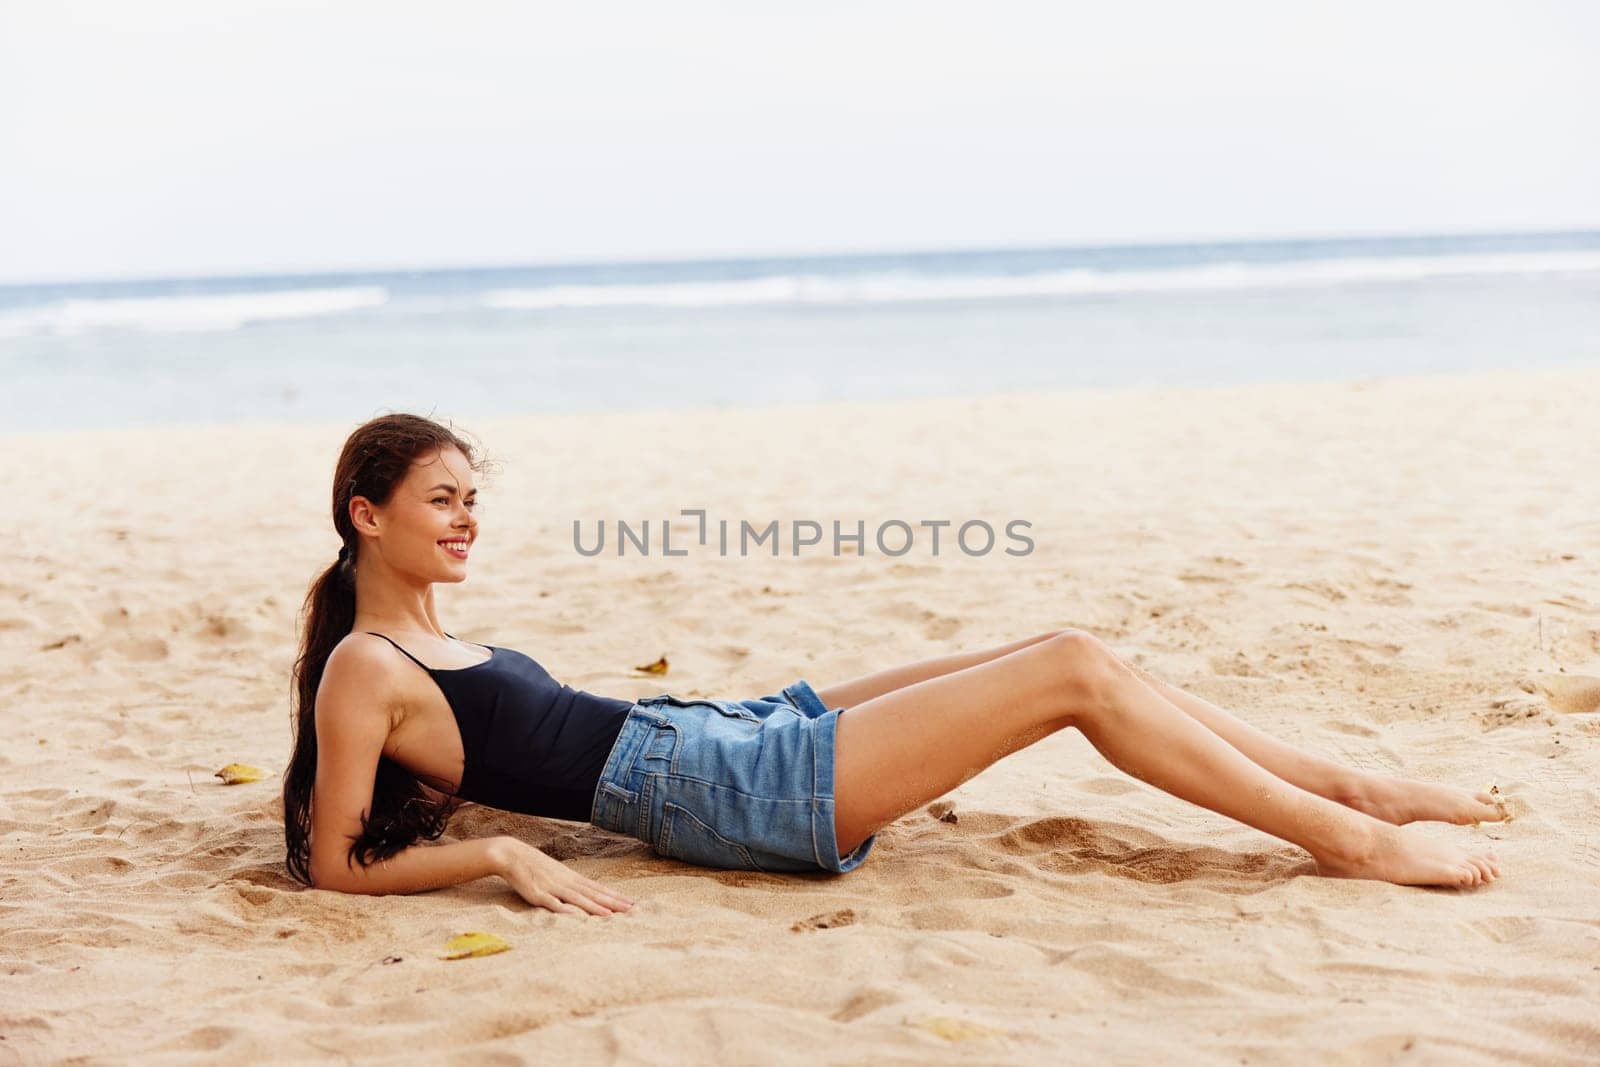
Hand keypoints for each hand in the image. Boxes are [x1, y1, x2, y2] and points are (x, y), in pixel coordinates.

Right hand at [490, 837, 635, 916]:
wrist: (512, 855)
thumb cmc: (534, 866)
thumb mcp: (556, 873)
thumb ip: (569, 885)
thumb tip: (585, 893)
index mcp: (571, 878)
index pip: (598, 888)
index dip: (615, 896)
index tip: (632, 903)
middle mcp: (566, 882)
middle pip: (593, 894)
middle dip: (613, 903)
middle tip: (632, 909)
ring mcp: (553, 888)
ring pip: (577, 899)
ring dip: (594, 907)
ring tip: (610, 915)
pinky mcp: (537, 894)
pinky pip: (551, 903)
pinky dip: (563, 908)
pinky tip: (573, 914)